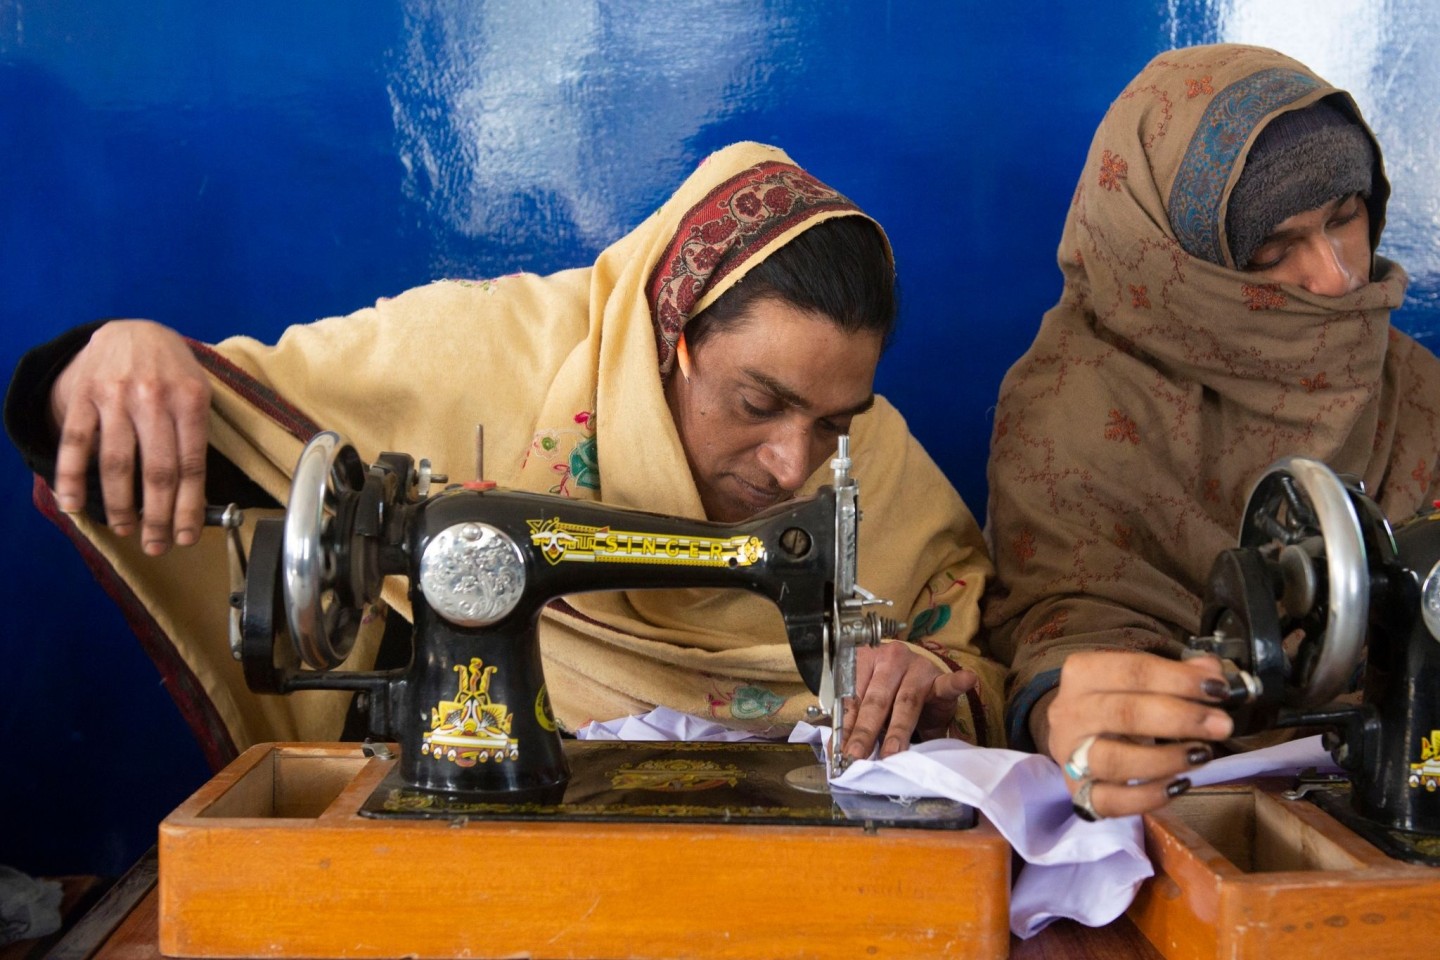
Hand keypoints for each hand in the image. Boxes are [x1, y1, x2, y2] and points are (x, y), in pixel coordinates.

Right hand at [50, 320, 211, 554]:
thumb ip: (196, 438)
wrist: (134, 330)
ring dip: (119, 505)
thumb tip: (195, 497)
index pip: (191, 466)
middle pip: (156, 471)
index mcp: (190, 400)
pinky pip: (74, 442)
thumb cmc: (173, 372)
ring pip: (115, 463)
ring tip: (125, 529)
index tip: (187, 537)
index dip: (189, 508)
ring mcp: (115, 396)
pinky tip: (73, 505)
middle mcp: (153, 398)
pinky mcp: (83, 394)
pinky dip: (70, 477)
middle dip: (157, 516)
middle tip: (156, 544)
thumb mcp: (198, 394)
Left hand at [841, 641, 977, 759]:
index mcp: (864, 662)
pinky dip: (956, 683)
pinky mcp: (940, 678)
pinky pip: (947, 682)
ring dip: (898, 729)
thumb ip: (855, 723)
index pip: (851, 696)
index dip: (845, 725)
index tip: (840, 750)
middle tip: (857, 755)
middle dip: (865, 731)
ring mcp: (916, 667)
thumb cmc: (890, 693)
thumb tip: (836, 753)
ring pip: (905, 701)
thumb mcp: (869, 706)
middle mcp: (889, 660)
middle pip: (876, 700)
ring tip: (893, 751)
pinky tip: (966, 679)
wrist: (921, 678)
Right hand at [1040, 651, 1233, 818]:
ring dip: (1165, 759)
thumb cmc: (1115, 703)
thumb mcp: (1140, 681)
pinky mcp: (1078, 794)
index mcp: (1082, 674)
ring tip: (1202, 754)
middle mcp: (1069, 713)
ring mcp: (1071, 756)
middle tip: (1221, 725)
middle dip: (1180, 718)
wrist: (1078, 738)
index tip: (1219, 688)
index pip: (1132, 671)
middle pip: (1123, 713)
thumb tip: (1211, 671)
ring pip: (1113, 760)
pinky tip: (1180, 785)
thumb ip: (1176, 674)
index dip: (1179, 679)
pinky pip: (1111, 801)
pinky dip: (1149, 796)